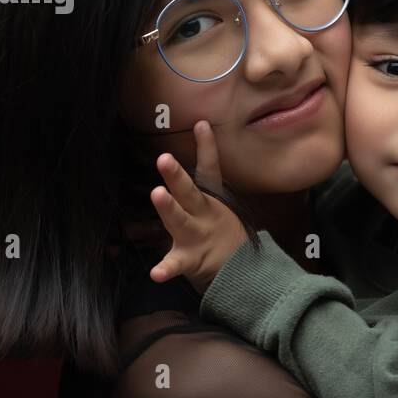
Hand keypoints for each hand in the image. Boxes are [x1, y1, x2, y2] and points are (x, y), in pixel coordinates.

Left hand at [149, 121, 247, 293]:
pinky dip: (166, 269)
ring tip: (157, 194)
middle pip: (190, 192)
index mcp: (210, 201)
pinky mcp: (190, 260)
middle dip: (176, 176)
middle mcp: (204, 214)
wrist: (241, 270)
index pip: (209, 170)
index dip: (206, 147)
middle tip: (164, 159)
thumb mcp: (212, 206)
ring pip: (181, 221)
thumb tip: (196, 134)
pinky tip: (155, 273)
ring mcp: (197, 236)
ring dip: (169, 209)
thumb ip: (197, 182)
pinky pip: (176, 265)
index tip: (200, 124)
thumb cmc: (217, 233)